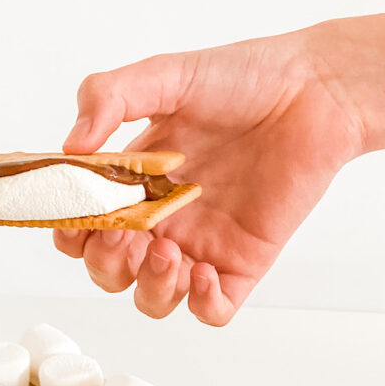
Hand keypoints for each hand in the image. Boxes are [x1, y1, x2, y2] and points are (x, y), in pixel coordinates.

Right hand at [54, 30, 364, 324]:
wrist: (314, 91)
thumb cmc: (244, 78)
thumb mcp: (165, 76)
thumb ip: (109, 97)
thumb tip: (70, 146)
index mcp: (133, 181)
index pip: (83, 224)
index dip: (71, 230)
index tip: (77, 215)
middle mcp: (162, 218)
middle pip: (109, 271)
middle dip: (104, 263)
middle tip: (122, 235)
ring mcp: (201, 244)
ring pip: (153, 298)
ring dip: (148, 286)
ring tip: (166, 252)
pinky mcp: (242, 262)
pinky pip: (211, 309)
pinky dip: (199, 303)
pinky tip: (202, 269)